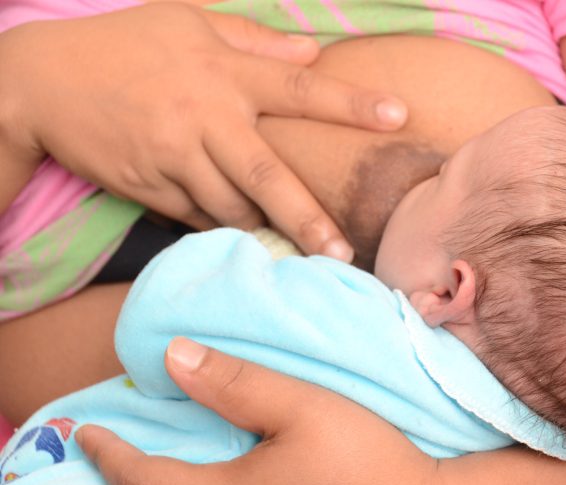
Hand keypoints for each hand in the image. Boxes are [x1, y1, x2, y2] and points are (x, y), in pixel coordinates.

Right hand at [0, 4, 407, 258]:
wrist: (41, 81)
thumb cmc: (126, 45)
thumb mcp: (190, 22)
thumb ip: (255, 40)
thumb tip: (313, 52)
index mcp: (223, 70)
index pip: (298, 87)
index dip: (349, 103)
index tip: (397, 116)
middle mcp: (204, 116)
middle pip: (267, 174)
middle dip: (308, 218)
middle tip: (342, 254)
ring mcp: (173, 156)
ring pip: (230, 206)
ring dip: (262, 227)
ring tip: (292, 246)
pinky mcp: (148, 187)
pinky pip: (195, 216)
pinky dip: (217, 224)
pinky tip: (234, 230)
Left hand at [76, 338, 437, 484]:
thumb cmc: (364, 460)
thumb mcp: (303, 408)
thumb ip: (238, 383)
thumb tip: (174, 357)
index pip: (144, 480)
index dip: (110, 454)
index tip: (86, 431)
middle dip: (127, 480)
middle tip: (113, 449)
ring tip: (154, 463)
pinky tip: (213, 481)